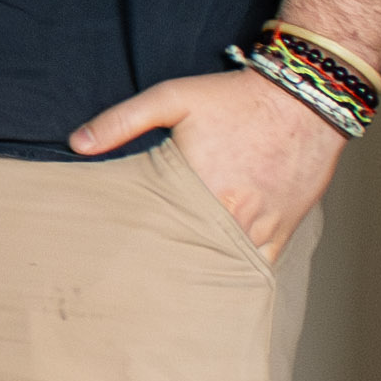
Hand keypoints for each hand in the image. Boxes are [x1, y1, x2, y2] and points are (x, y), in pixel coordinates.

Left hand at [78, 61, 336, 253]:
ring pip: (225, 265)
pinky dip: (238, 272)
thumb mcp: (172, 97)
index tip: (119, 253)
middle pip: (191, 255)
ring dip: (202, 271)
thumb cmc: (235, 98)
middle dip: (167, 264)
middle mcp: (234, 214)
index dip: (138, 244)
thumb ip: (122, 120)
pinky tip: (217, 276)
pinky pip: (259, 266)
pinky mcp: (284, 229)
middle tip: (138, 277)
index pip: (159, 232)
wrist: (303, 99)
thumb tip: (78, 143)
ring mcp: (262, 226)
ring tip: (173, 283)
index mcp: (201, 187)